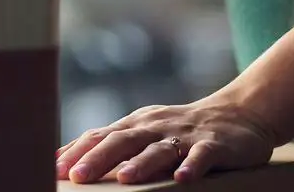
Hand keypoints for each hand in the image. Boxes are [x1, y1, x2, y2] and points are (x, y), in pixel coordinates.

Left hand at [55, 91, 279, 184]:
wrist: (239, 113)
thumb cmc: (179, 129)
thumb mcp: (143, 132)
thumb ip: (109, 144)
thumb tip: (61, 161)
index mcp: (136, 124)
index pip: (100, 136)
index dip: (76, 152)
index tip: (54, 171)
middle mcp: (156, 126)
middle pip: (123, 141)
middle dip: (98, 158)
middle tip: (77, 177)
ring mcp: (186, 135)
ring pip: (160, 149)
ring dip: (142, 163)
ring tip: (124, 179)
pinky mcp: (215, 145)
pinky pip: (203, 156)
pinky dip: (193, 166)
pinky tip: (183, 180)